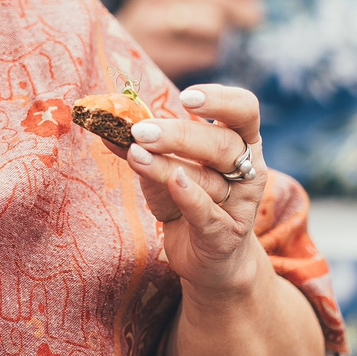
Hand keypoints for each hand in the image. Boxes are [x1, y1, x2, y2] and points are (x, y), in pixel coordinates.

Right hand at [117, 0, 265, 80]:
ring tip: (219, 38)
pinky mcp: (156, 56)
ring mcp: (152, 25)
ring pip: (210, 22)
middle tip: (255, 18)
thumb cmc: (167, 21)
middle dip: (240, 7)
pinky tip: (203, 55)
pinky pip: (202, 53)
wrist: (119, 53)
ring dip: (221, 32)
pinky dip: (209, 55)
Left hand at [123, 83, 268, 298]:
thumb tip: (107, 126)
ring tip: (136, 154)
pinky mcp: (226, 235)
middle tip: (141, 131)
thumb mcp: (165, 170)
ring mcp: (241, 205)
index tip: (186, 97)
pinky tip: (172, 182)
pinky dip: (189, 196)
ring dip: (168, 165)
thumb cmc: (189, 204)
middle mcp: (249, 170)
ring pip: (208, 179)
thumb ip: (143, 147)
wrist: (209, 258)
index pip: (244, 110)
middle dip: (180, 134)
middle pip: (223, 143)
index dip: (220, 100)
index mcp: (242, 142)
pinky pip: (207, 214)